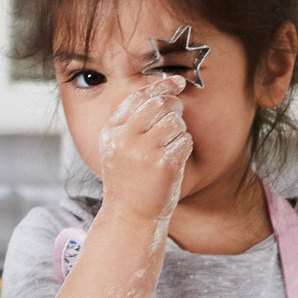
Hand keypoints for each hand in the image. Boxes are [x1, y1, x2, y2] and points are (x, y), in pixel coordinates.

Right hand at [97, 74, 192, 222]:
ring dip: (180, 131)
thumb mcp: (118, 148)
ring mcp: (144, 151)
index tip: (178, 82)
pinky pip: (185, 141)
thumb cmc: (129, 180)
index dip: (162, 85)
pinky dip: (185, 147)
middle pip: (160, 104)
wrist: (131, 216)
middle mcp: (125, 138)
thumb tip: (162, 90)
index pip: (139, 96)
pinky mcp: (163, 165)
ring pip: (175, 122)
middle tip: (177, 116)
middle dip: (175, 106)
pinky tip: (175, 159)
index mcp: (112, 130)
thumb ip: (132, 121)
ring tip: (171, 146)